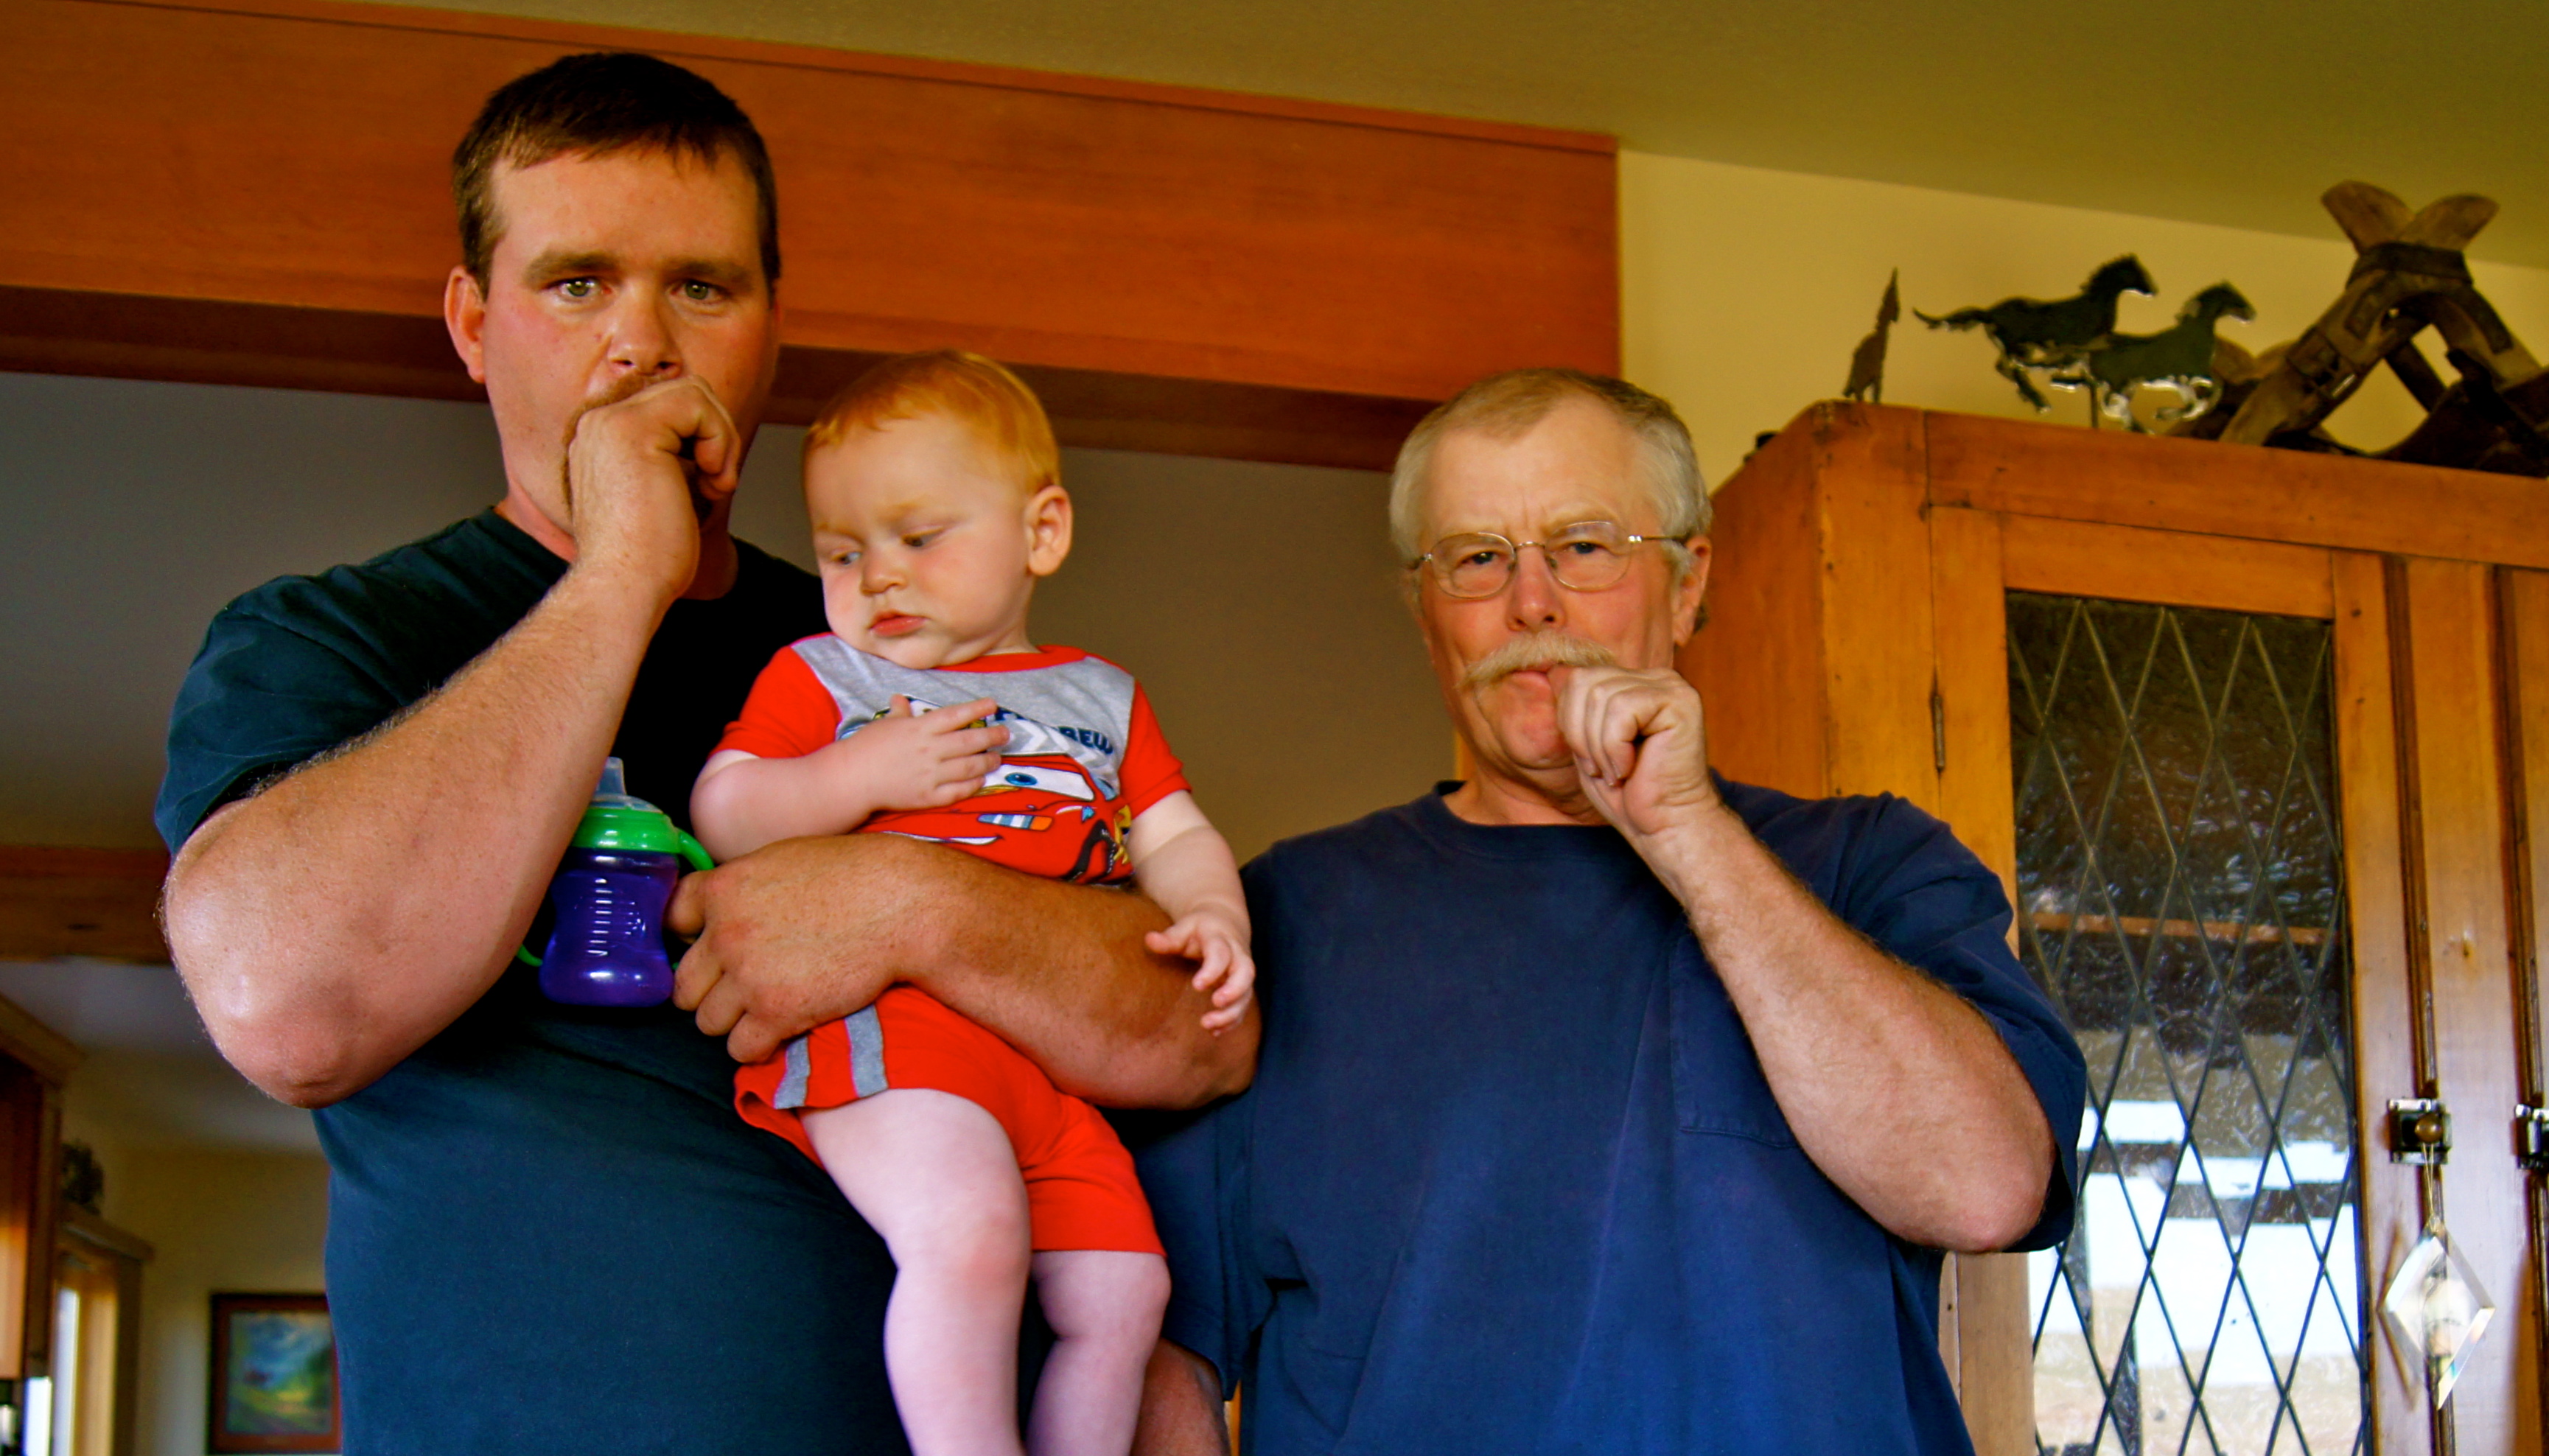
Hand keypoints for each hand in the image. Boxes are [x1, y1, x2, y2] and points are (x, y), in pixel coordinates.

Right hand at [561, 375, 742, 601]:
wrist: (623, 588)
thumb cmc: (647, 559)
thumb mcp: (663, 495)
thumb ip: (673, 459)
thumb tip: (711, 440)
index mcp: (602, 440)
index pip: (668, 404)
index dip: (702, 434)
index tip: (706, 481)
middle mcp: (599, 424)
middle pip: (683, 390)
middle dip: (716, 432)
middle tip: (718, 482)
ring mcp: (610, 422)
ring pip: (693, 390)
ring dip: (721, 437)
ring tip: (715, 484)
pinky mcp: (632, 429)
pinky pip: (698, 403)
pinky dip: (720, 440)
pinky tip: (712, 482)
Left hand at [668, 834, 952, 1061]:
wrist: (902, 904)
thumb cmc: (854, 876)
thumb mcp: (784, 860)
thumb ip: (744, 888)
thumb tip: (723, 911)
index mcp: (723, 888)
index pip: (671, 921)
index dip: (691, 939)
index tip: (712, 950)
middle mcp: (725, 933)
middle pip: (684, 985)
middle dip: (711, 991)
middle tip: (745, 989)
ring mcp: (747, 976)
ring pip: (707, 1022)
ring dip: (734, 1021)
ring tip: (769, 1010)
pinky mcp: (776, 1012)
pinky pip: (740, 1049)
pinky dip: (757, 1046)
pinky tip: (781, 1031)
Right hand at [827, 696, 1009, 810]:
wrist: (852, 779)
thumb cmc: (866, 747)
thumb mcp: (885, 724)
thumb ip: (900, 714)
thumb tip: (900, 699)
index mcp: (920, 728)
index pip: (956, 715)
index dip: (977, 709)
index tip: (993, 705)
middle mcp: (930, 750)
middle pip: (970, 741)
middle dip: (992, 737)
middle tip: (1006, 734)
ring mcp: (930, 774)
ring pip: (969, 767)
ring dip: (988, 761)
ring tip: (997, 758)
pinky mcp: (928, 796)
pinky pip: (958, 790)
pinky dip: (973, 785)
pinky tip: (981, 780)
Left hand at [1144, 909, 1253, 1034]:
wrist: (1224, 924)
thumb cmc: (1199, 929)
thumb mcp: (1184, 928)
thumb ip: (1169, 938)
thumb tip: (1149, 939)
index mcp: (1221, 939)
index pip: (1221, 954)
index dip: (1212, 970)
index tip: (1197, 985)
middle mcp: (1237, 956)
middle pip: (1246, 973)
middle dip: (1234, 990)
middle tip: (1217, 1003)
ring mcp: (1241, 974)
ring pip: (1246, 994)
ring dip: (1231, 1012)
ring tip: (1208, 1025)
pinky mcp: (1242, 988)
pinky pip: (1242, 1006)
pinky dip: (1232, 1021)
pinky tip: (1215, 1032)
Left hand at [1549, 664, 1722, 840]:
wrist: (1666, 825)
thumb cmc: (1628, 792)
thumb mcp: (1589, 744)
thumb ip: (1578, 709)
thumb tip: (1556, 675)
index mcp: (1636, 684)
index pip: (1579, 678)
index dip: (1570, 722)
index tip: (1590, 759)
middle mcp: (1656, 678)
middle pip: (1585, 681)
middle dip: (1580, 733)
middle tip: (1600, 768)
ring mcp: (1671, 687)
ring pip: (1601, 696)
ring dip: (1598, 745)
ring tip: (1617, 771)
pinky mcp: (1680, 702)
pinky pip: (1622, 710)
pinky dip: (1615, 747)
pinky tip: (1631, 768)